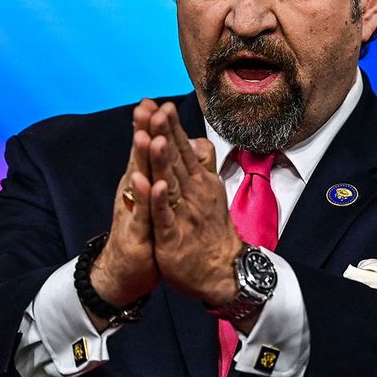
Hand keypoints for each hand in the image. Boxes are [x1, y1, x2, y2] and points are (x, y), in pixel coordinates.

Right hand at [88, 98, 159, 322]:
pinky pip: (141, 213)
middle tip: (146, 106)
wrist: (126, 271)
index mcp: (140, 182)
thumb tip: (164, 147)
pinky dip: (145, 198)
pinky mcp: (136, 233)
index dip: (150, 127)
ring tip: (147, 136)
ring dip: (142, 159)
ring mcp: (133, 211)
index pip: (147, 149)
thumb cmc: (143, 232)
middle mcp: (133, 192)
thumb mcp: (153, 199)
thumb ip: (157, 173)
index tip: (154, 101)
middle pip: (139, 158)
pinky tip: (148, 183)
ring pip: (137, 181)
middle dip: (143, 132)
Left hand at [146, 102, 243, 306]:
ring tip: (155, 138)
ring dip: (163, 161)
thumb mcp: (210, 191)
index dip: (171, 127)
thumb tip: (199, 139)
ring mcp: (183, 214)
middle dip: (166, 135)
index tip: (161, 104)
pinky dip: (159, 200)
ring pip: (171, 183)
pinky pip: (165, 216)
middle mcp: (192, 193)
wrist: (222, 271)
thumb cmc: (212, 230)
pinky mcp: (172, 237)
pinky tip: (154, 184)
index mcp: (198, 181)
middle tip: (157, 110)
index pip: (182, 149)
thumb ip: (204, 164)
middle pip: (176, 159)